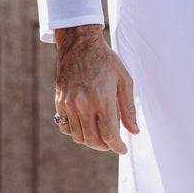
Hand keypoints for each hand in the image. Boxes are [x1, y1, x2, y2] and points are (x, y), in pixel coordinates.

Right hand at [53, 24, 138, 154]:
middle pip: (92, 139)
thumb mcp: (124, 81)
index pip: (109, 134)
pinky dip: (75, 132)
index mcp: (102, 99)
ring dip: (90, 141)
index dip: (117, 146)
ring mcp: (69, 104)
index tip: (122, 148)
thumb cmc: (105, 60)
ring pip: (78, 136)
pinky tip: (85, 127)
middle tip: (112, 143)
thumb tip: (134, 131)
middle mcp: (84, 104)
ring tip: (100, 136)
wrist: (80, 44)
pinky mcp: (60, 101)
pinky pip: (65, 126)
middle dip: (105, 146)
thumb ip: (129, 108)